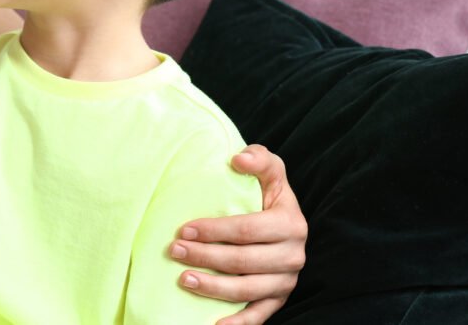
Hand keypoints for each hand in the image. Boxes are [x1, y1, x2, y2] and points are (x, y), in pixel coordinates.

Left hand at [170, 145, 306, 324]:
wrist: (285, 222)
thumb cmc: (269, 194)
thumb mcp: (271, 171)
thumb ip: (259, 158)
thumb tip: (238, 159)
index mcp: (290, 223)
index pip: (247, 230)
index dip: (214, 231)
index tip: (184, 228)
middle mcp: (293, 255)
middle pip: (242, 261)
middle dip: (205, 257)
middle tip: (174, 250)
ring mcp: (286, 281)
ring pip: (246, 289)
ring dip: (212, 287)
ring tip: (182, 279)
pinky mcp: (278, 300)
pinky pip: (257, 316)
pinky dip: (236, 323)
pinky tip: (212, 323)